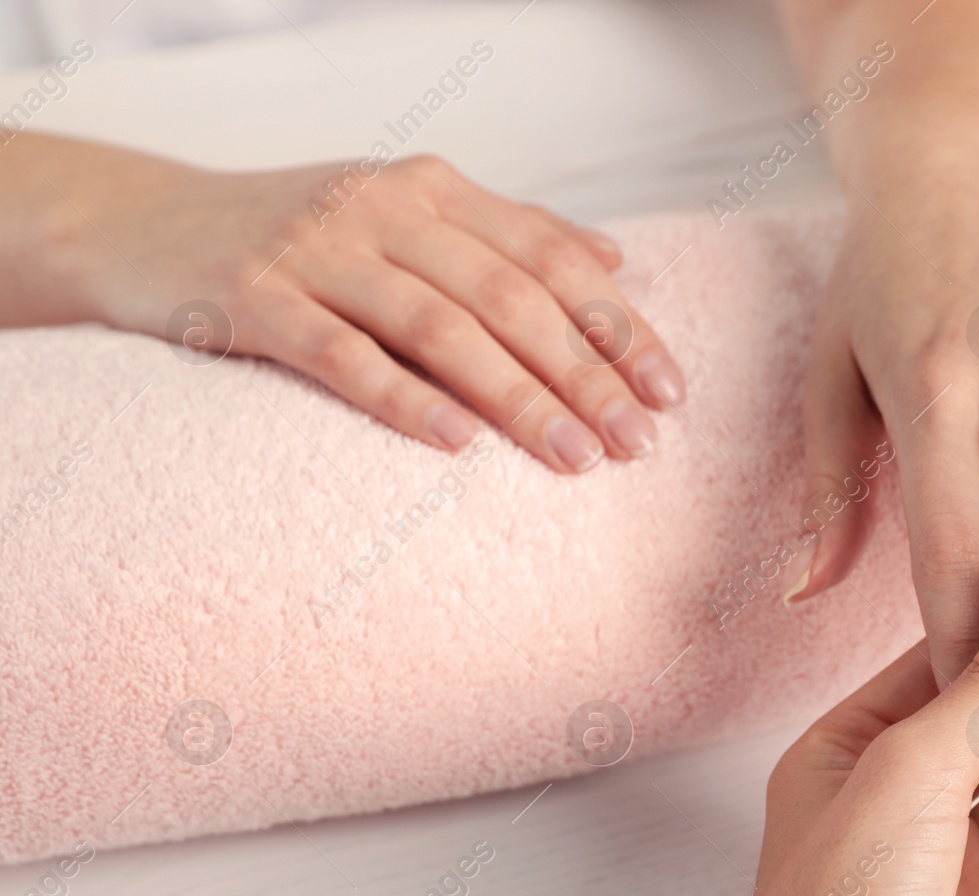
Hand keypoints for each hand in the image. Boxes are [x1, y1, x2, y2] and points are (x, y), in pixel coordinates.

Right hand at [4, 134, 683, 470]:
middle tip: (638, 442)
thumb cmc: (300, 235)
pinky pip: (342, 355)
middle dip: (586, 374)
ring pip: (441, 328)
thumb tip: (615, 263)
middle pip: (509, 297)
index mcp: (434, 189)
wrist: (145, 226)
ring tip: (576, 457)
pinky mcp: (253, 299)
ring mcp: (316, 251)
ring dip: (518, 398)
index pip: (551, 259)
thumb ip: (509, 233)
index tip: (669, 391)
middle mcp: (384, 210)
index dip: (617, 326)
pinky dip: (404, 399)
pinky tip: (458, 445)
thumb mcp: (407, 213)